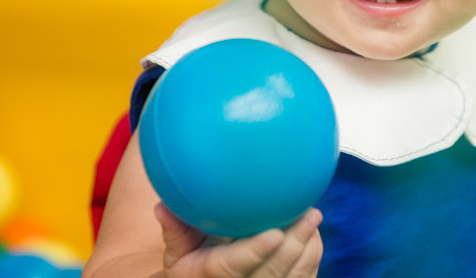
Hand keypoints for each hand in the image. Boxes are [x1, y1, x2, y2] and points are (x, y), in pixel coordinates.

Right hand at [156, 203, 322, 277]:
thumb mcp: (178, 251)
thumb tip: (162, 205)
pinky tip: (312, 233)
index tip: (275, 233)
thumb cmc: (192, 264)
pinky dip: (310, 256)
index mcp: (212, 275)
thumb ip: (175, 228)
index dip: (255, 251)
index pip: (234, 266)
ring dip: (307, 248)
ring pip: (292, 277)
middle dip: (294, 244)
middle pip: (272, 272)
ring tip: (313, 217)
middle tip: (310, 212)